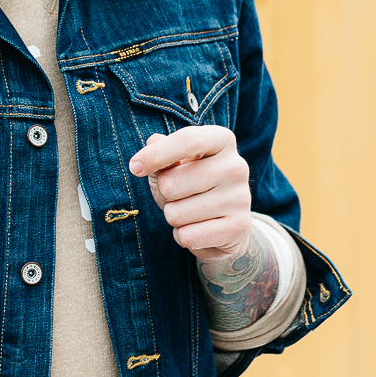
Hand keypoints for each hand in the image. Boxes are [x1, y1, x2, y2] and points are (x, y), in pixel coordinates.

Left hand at [128, 126, 252, 262]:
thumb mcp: (174, 165)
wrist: (224, 226)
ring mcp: (241, 198)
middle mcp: (237, 166)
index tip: (134, 167)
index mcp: (223, 141)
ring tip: (190, 213)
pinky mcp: (239, 227)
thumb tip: (152, 142)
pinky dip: (183, 236)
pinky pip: (188, 236)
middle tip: (179, 196)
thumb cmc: (192, 187)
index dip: (156, 154)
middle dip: (164, 194)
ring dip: (173, 217)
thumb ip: (161, 151)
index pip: (189, 140)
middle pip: (171, 183)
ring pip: (176, 213)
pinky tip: (198, 230)